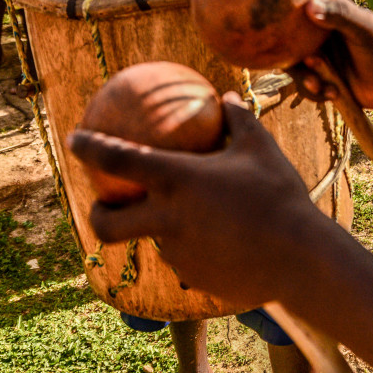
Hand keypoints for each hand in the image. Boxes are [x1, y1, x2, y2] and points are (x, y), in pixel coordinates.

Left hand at [67, 94, 329, 303]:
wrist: (299, 260)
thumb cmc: (280, 196)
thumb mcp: (261, 147)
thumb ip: (238, 118)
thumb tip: (226, 96)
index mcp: (177, 180)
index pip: (118, 159)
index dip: (89, 146)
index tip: (73, 137)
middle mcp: (167, 218)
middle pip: (107, 224)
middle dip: (95, 215)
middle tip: (101, 204)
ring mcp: (177, 252)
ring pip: (156, 238)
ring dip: (164, 228)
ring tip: (194, 218)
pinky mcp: (192, 277)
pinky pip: (185, 257)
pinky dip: (193, 247)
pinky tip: (220, 242)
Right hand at [287, 0, 372, 110]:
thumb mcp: (364, 30)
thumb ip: (340, 16)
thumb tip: (308, 6)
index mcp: (327, 14)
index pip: (296, 7)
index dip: (282, 14)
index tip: (279, 24)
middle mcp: (318, 35)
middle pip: (288, 42)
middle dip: (293, 59)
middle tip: (312, 64)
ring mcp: (318, 57)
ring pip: (295, 68)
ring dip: (305, 80)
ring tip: (321, 86)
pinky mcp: (322, 78)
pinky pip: (305, 87)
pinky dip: (316, 93)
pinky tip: (334, 95)